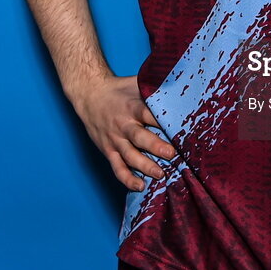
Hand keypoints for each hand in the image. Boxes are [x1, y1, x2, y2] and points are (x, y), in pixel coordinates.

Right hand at [73, 74, 176, 191]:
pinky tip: (140, 186)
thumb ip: (155, 87)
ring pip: (129, 155)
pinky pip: (117, 167)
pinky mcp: (108, 150)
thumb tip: (180, 82)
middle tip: (172, 154)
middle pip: (139, 137)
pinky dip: (127, 178)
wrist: (90, 95)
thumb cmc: (119, 89)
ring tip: (160, 174)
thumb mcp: (136, 83)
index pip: (149, 114)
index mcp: (132, 107)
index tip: (180, 130)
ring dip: (145, 166)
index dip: (163, 122)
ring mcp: (115, 139)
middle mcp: (123, 124)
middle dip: (156, 146)